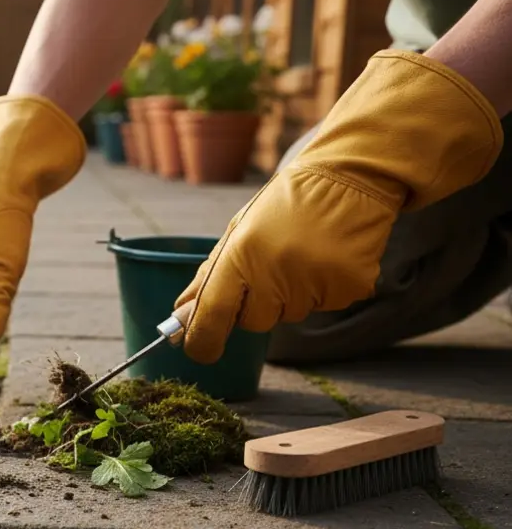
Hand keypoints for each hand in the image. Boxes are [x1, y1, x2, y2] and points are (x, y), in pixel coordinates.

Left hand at [175, 50, 503, 363]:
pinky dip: (321, 290)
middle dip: (255, 305)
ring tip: (302, 254)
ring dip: (290, 295)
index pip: (213, 314)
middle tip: (271, 266)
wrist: (349, 178)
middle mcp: (277, 271)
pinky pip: (323, 307)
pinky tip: (326, 257)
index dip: (201, 340)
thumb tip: (179, 319)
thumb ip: (208, 279)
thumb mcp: (238, 233)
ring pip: (289, 315)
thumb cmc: (284, 207)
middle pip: (253, 322)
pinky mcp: (349, 287)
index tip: (198, 350)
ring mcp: (315, 281)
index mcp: (242, 253)